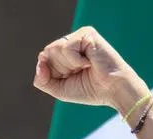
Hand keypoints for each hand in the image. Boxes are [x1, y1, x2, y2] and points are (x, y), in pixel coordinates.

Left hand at [32, 26, 147, 113]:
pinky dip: (76, 61)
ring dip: (68, 65)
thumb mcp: (60, 89)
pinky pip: (67, 48)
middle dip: (61, 69)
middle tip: (80, 72)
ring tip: (85, 66)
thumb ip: (43, 80)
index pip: (43, 59)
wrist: (113, 90)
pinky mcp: (86, 34)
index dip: (51, 73)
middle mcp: (70, 42)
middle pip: (47, 53)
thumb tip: (40, 60)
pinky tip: (90, 62)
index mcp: (64, 54)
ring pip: (54, 49)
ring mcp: (79, 36)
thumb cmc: (90, 90)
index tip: (70, 78)